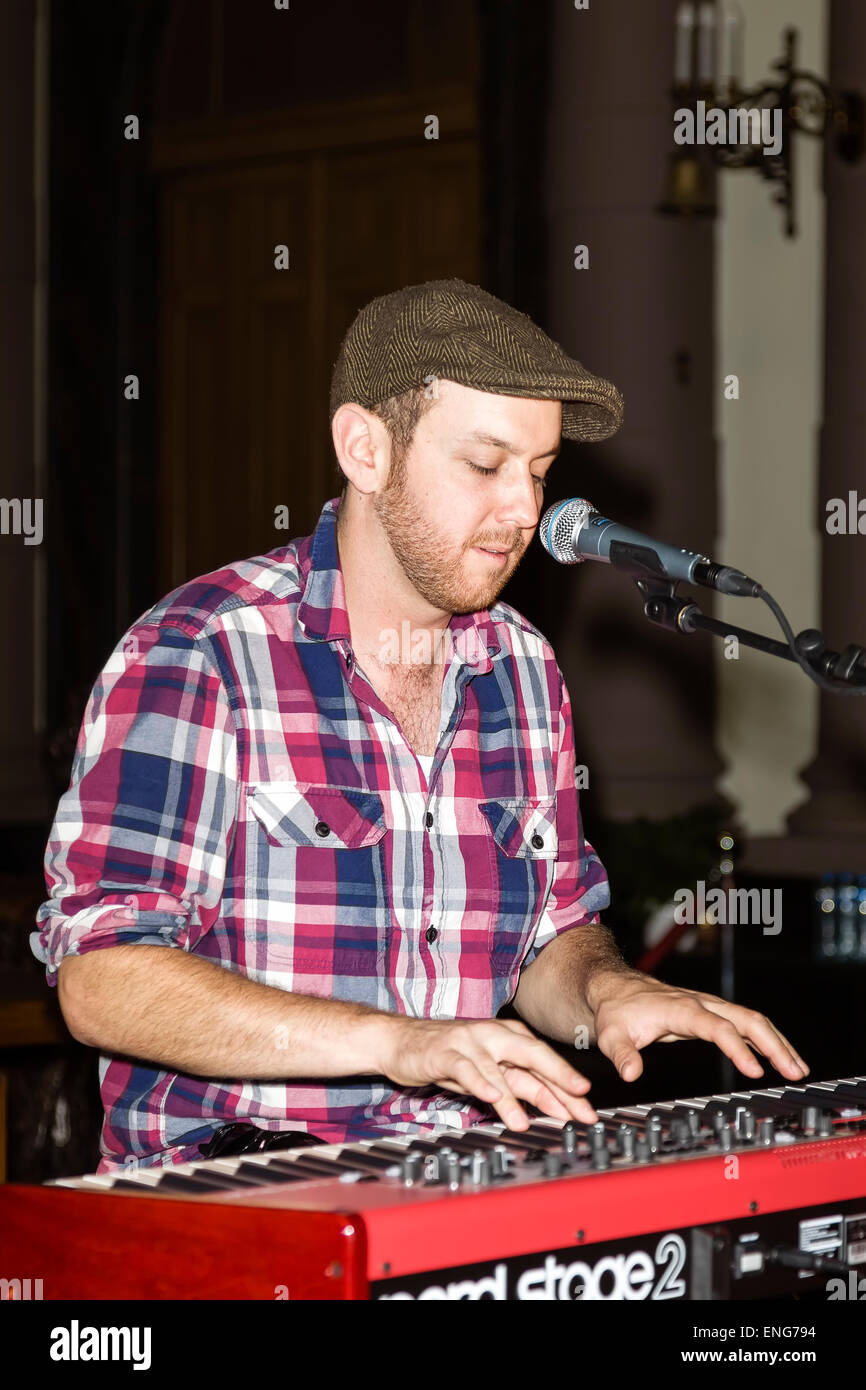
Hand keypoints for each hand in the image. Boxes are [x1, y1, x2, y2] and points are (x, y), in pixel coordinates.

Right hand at [375, 1015, 597, 1129]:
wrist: (401, 1040)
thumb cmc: (449, 1057)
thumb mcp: (489, 1073)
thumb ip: (520, 1086)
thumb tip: (556, 1106)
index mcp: (508, 1037)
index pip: (545, 1062)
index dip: (568, 1085)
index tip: (589, 1108)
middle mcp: (493, 1035)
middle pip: (533, 1055)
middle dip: (560, 1078)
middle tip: (581, 1100)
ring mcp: (469, 1042)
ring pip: (499, 1068)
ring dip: (515, 1096)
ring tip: (528, 1121)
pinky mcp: (444, 1053)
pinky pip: (465, 1069)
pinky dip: (480, 1083)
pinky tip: (491, 1097)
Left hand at [590, 971, 808, 1083]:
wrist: (615, 989)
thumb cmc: (616, 1012)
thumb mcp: (611, 1034)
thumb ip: (622, 1054)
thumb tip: (630, 1073)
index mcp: (681, 1009)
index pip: (717, 1027)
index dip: (737, 1049)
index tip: (755, 1072)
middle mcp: (701, 1004)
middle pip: (746, 1019)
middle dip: (774, 1044)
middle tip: (795, 1072)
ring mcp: (709, 1008)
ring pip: (751, 1020)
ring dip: (777, 1043)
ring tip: (799, 1070)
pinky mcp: (711, 1015)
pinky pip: (745, 1025)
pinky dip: (766, 1041)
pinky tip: (780, 1059)